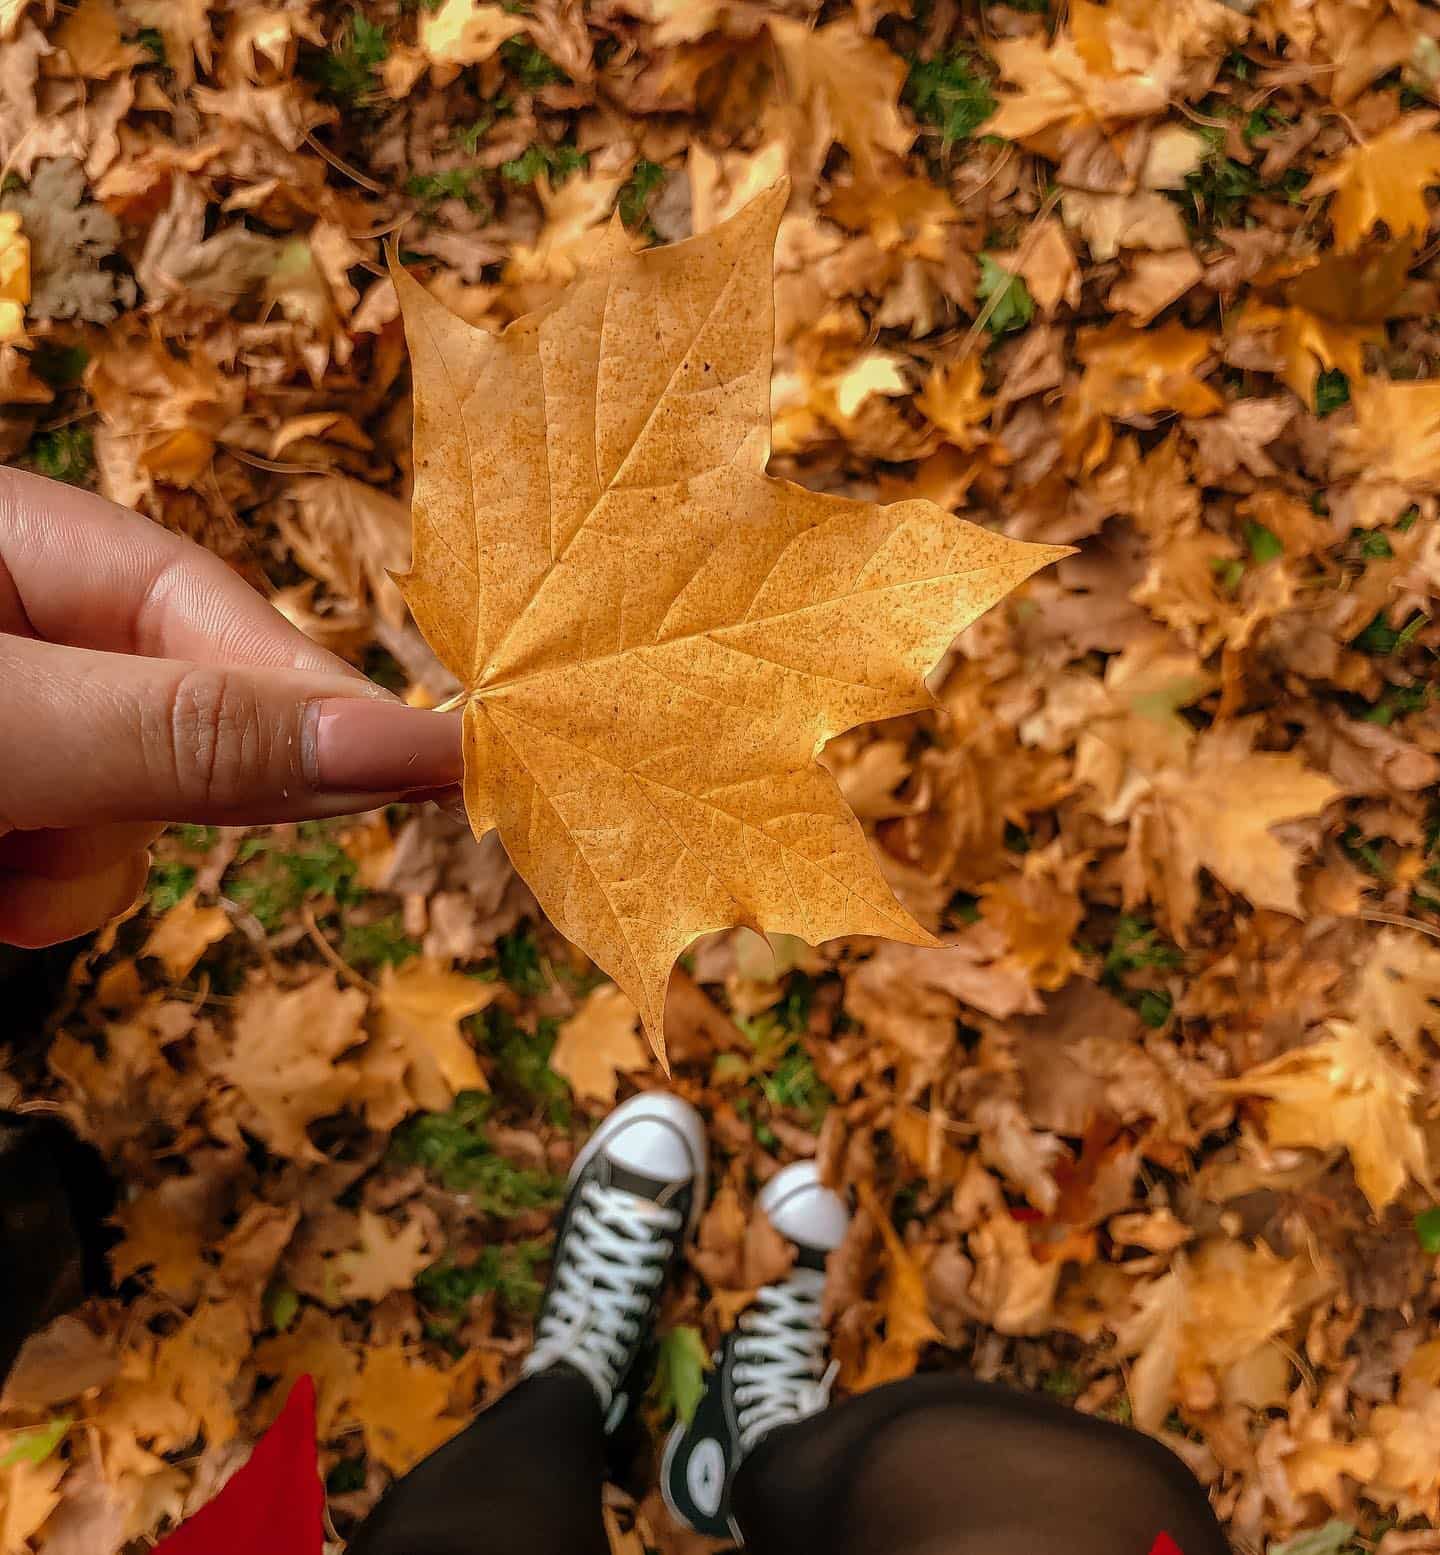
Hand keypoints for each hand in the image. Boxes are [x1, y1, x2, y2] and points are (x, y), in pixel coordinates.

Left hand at [0, 468, 461, 947]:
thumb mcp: (7, 727)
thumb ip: (183, 734)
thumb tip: (388, 741)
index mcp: (13, 539)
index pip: (203, 598)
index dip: (314, 688)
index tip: (436, 759)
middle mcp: (25, 625)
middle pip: (181, 708)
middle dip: (169, 792)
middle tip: (119, 837)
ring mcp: (19, 724)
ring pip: (133, 802)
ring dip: (85, 864)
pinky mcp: (8, 804)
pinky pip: (74, 857)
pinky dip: (44, 893)